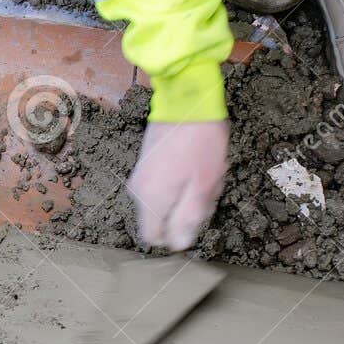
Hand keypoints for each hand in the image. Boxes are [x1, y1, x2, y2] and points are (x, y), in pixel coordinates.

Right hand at [127, 119, 229, 251]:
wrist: (186, 99)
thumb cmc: (200, 143)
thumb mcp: (204, 185)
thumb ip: (189, 218)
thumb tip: (179, 244)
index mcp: (151, 201)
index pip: (154, 238)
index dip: (175, 236)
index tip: (195, 220)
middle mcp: (138, 192)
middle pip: (160, 221)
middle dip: (183, 213)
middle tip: (205, 192)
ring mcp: (139, 177)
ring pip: (162, 204)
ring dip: (184, 197)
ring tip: (202, 176)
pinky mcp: (145, 164)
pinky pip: (161, 188)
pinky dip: (179, 184)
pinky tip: (194, 166)